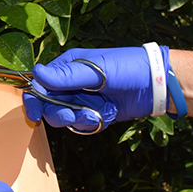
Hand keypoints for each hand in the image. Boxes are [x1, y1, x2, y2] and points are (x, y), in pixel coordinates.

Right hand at [23, 46, 169, 131]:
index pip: (40, 84)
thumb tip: (35, 73)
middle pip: (49, 104)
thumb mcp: (96, 71)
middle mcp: (71, 84)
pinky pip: (82, 124)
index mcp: (67, 67)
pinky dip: (91, 124)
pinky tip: (105, 116)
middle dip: (58, 113)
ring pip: (65, 117)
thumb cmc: (128, 68)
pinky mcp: (94, 113)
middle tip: (71, 116)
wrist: (158, 84)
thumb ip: (65, 75)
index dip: (34, 99)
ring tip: (95, 115)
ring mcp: (83, 99)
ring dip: (77, 119)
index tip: (35, 113)